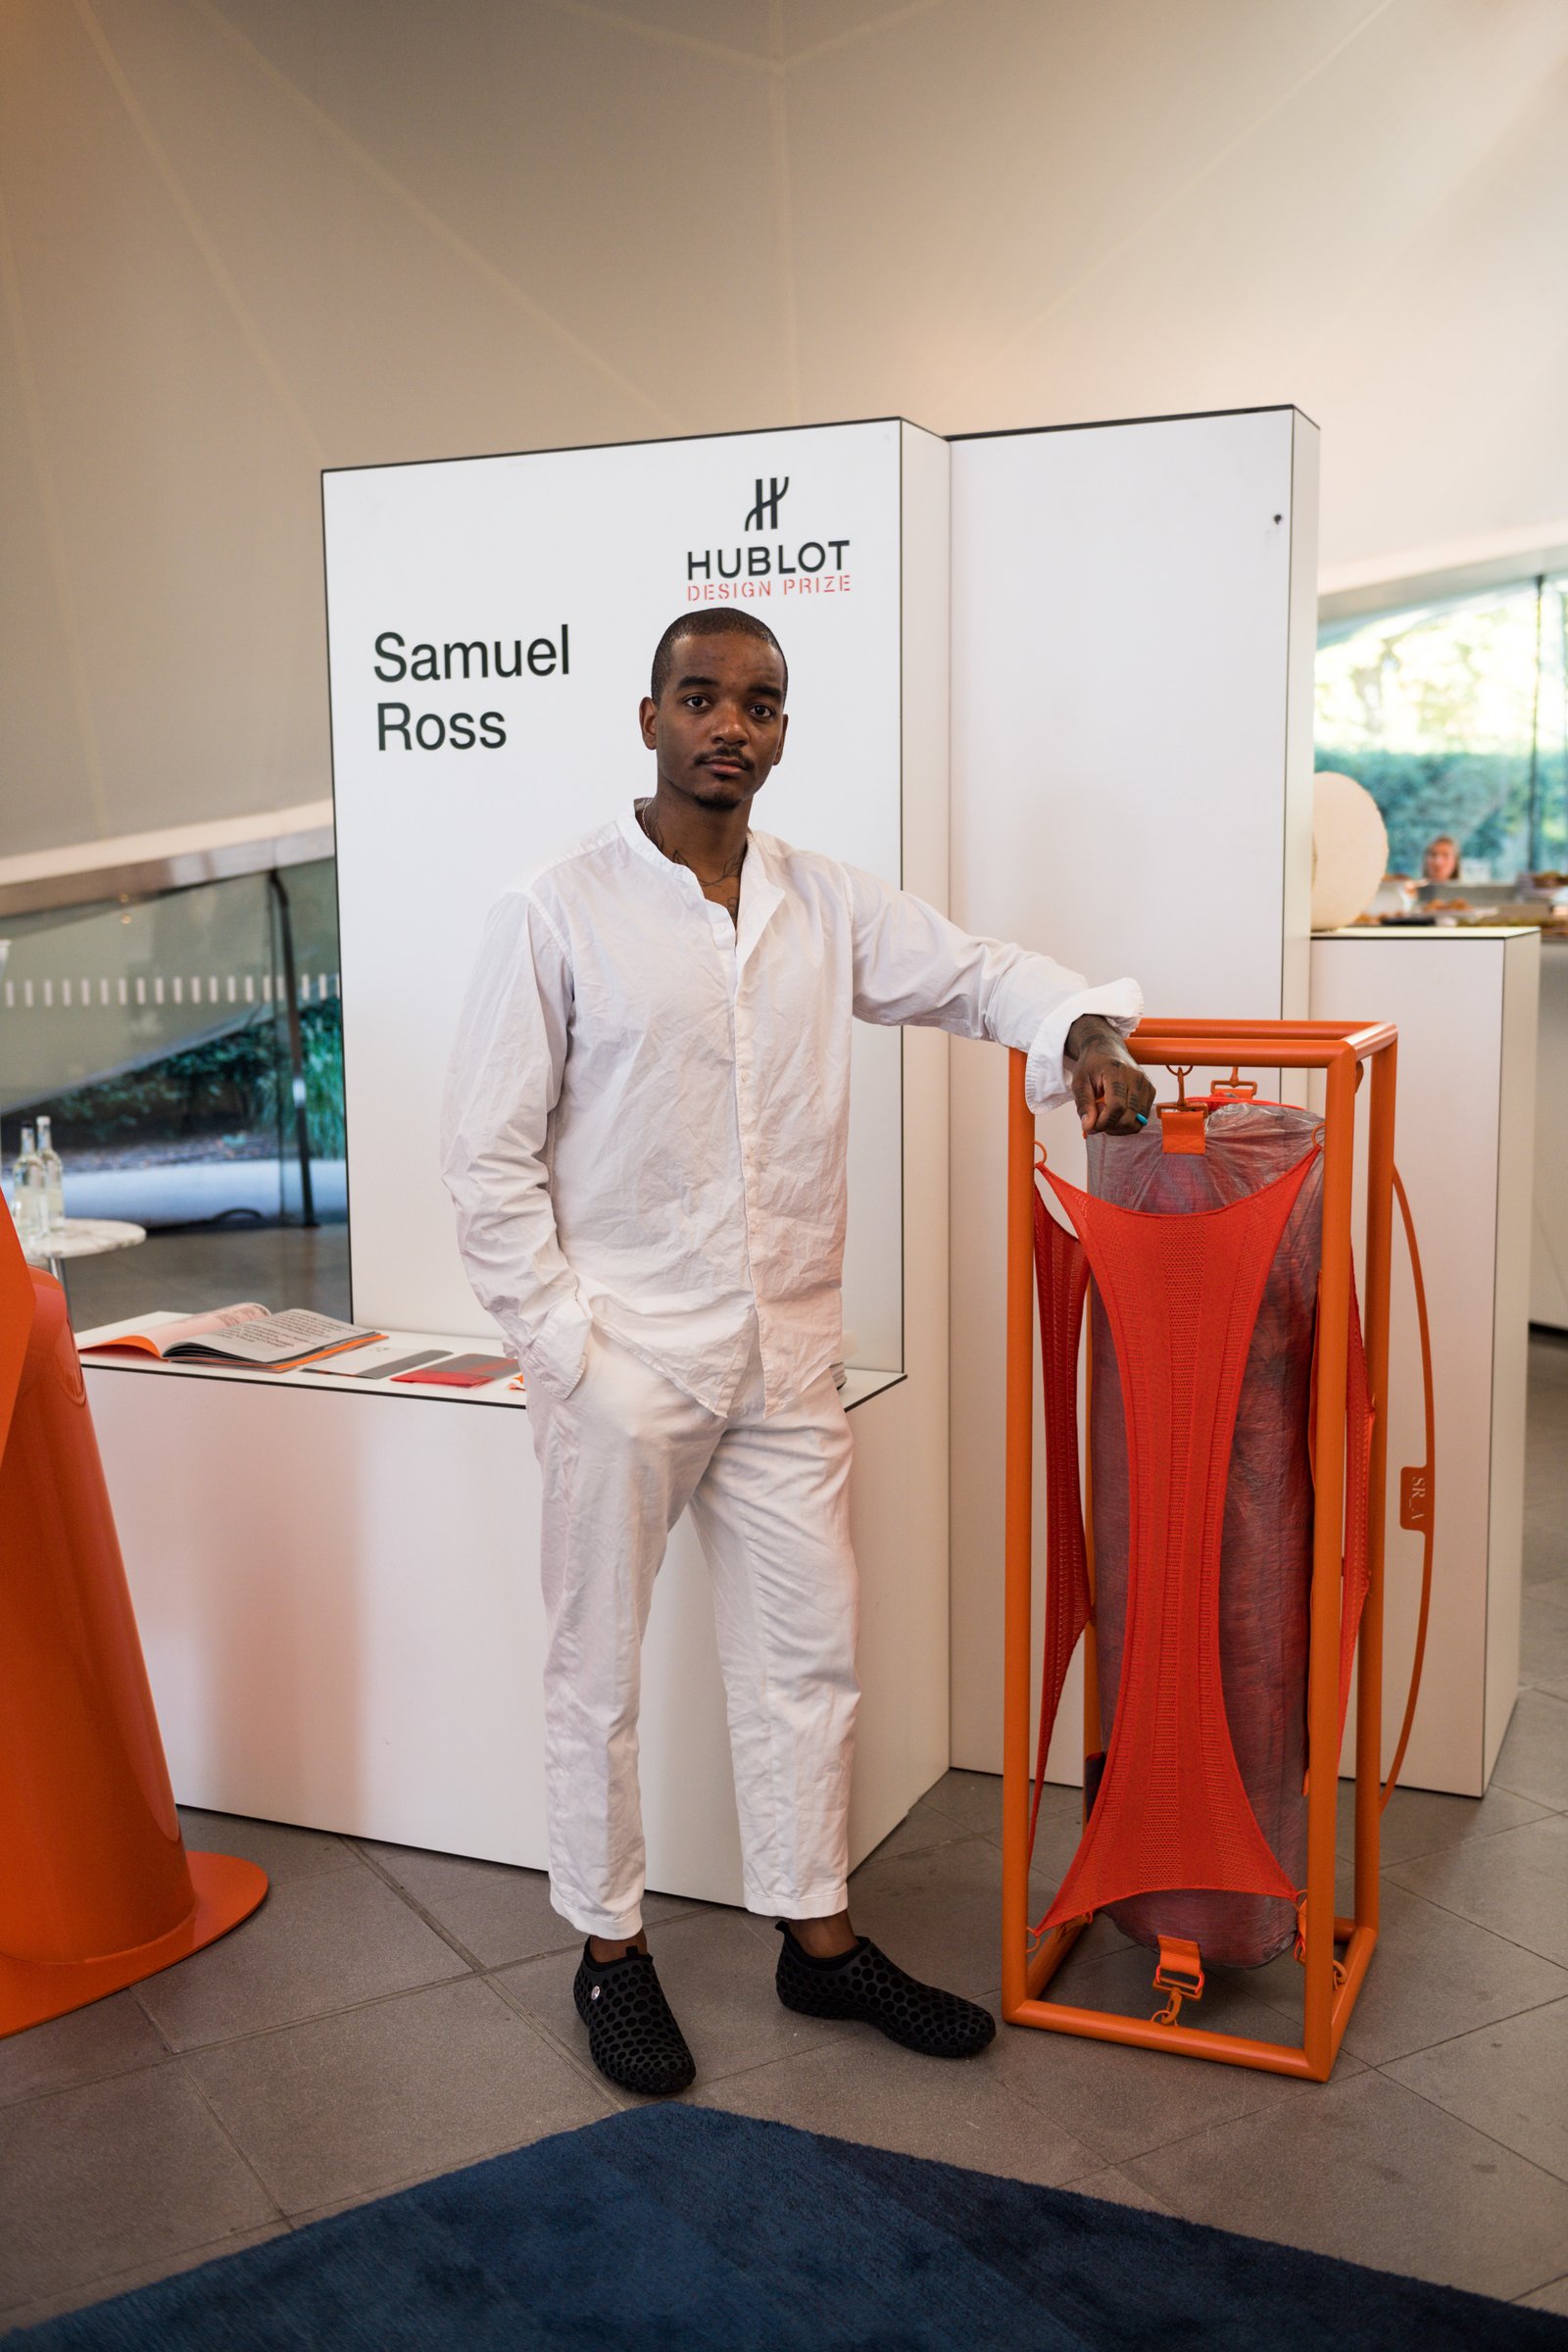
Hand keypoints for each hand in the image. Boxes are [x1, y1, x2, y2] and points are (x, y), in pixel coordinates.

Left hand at [1065, 1016, 1154, 1136]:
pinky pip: (1142, 1119)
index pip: (1116, 1107)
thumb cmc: (1092, 1065)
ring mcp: (1146, 1085)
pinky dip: (1127, 1123)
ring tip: (1106, 1113)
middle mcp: (1137, 1078)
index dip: (1103, 1122)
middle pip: (1128, 1118)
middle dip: (1109, 1126)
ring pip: (1137, 1122)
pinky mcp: (1151, 1092)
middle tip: (1096, 1116)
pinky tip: (1116, 1113)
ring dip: (1119, 1127)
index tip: (1090, 1125)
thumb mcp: (1079, 1082)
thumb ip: (1083, 1104)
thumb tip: (1089, 1127)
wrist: (1107, 1049)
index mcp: (1117, 1072)